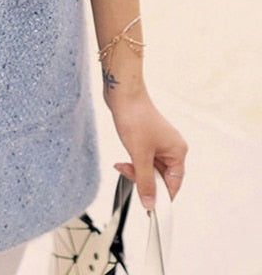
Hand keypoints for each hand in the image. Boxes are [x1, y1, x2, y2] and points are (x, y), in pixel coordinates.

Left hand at [108, 91, 187, 209]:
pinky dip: (133, 160)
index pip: (174, 183)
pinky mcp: (147, 137)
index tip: (148, 205)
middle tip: (127, 172)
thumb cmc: (135, 118)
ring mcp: (159, 142)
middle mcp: (172, 147)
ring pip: (150, 167)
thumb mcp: (139, 155)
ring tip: (122, 163)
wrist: (122, 94)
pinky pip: (143, 157)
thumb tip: (150, 203)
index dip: (161, 196)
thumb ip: (145, 181)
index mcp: (178, 151)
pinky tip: (123, 158)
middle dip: (143, 178)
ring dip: (136, 169)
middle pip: (161, 176)